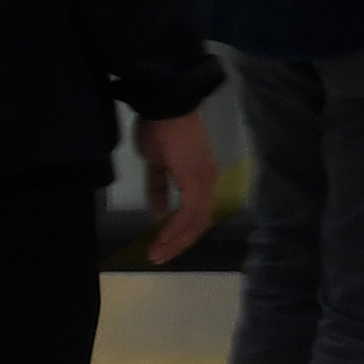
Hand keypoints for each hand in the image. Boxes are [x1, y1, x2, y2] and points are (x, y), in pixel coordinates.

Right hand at [136, 111, 218, 263]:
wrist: (165, 105)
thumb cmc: (160, 129)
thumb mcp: (156, 164)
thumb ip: (159, 188)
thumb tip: (159, 213)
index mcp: (199, 178)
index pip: (196, 214)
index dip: (180, 233)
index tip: (160, 247)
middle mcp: (207, 181)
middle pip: (198, 223)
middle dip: (178, 243)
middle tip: (157, 258)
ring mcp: (204, 180)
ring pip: (197, 221)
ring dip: (177, 240)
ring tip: (157, 253)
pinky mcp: (197, 178)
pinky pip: (191, 211)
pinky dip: (178, 227)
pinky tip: (164, 237)